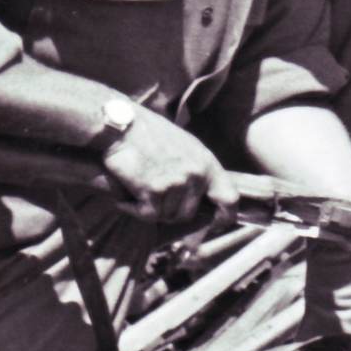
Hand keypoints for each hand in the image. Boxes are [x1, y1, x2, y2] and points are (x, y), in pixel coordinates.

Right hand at [102, 106, 236, 223]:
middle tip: (152, 197)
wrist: (122, 126)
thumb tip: (201, 196)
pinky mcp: (154, 191)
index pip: (229, 198)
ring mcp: (176, 183)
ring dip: (148, 207)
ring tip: (138, 187)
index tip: (216, 225)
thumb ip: (197, 170)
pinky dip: (133, 209)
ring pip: (165, 215)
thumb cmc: (150, 134)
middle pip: (187, 214)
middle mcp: (196, 175)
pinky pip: (147, 215)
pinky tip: (126, 197)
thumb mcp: (186, 147)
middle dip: (169, 211)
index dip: (225, 217)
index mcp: (207, 164)